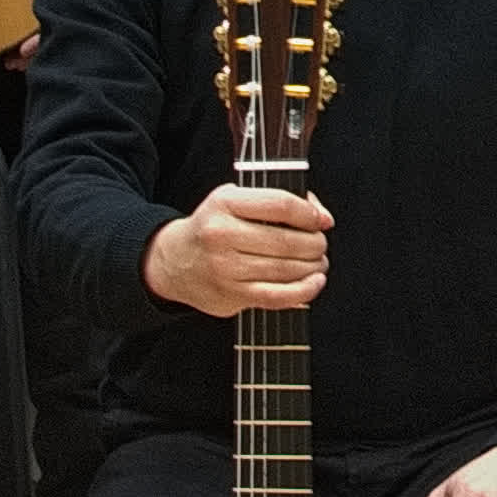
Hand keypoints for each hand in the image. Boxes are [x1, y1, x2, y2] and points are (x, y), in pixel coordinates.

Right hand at [142, 180, 332, 316]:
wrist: (174, 262)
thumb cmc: (214, 227)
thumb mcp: (236, 200)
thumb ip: (279, 201)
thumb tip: (323, 218)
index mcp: (225, 203)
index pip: (280, 204)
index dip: (309, 214)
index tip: (320, 221)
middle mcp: (222, 234)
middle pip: (287, 240)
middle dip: (315, 243)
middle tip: (319, 244)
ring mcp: (225, 267)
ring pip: (286, 268)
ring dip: (313, 267)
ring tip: (318, 262)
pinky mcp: (231, 295)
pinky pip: (277, 296)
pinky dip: (303, 291)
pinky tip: (314, 282)